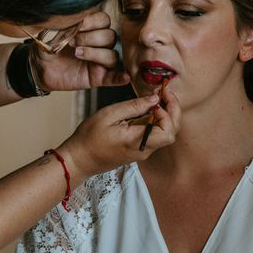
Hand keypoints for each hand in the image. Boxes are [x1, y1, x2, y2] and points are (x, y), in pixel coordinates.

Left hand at [30, 11, 129, 91]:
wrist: (38, 68)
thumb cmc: (46, 48)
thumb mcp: (50, 33)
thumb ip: (62, 26)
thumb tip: (72, 21)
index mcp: (90, 30)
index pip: (104, 20)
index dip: (93, 21)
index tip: (77, 25)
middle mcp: (98, 44)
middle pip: (110, 36)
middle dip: (91, 38)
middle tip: (72, 43)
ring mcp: (99, 62)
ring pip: (112, 55)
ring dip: (95, 53)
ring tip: (77, 54)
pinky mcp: (97, 77)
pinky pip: (113, 78)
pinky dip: (120, 78)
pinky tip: (125, 77)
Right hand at [59, 87, 180, 180]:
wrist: (79, 160)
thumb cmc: (89, 138)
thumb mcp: (109, 115)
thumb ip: (134, 106)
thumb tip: (154, 99)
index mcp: (138, 142)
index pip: (168, 131)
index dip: (169, 112)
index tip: (158, 98)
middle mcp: (144, 149)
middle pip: (171, 132)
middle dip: (172, 110)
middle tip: (165, 93)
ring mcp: (143, 151)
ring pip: (165, 133)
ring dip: (166, 114)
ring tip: (157, 97)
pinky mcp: (139, 149)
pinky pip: (155, 134)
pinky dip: (157, 120)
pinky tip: (149, 108)